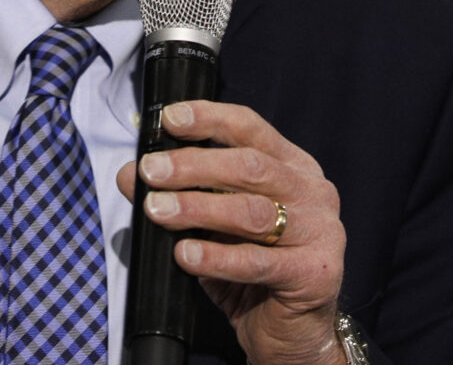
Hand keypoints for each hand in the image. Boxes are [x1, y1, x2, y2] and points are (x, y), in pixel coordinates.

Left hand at [115, 100, 346, 364]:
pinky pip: (258, 262)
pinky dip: (217, 257)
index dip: (210, 118)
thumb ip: (181, 194)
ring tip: (158, 210)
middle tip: (151, 170)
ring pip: (252, 212)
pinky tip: (186, 254)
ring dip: (198, 208)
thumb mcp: (213, 225)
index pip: (251, 129)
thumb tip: (131, 174)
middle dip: (194, 165)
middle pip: (250, 166)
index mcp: (293, 166)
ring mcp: (321, 232)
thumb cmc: (253, 269)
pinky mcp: (315, 274)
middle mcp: (313, 191)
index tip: (170, 119)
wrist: (291, 333)